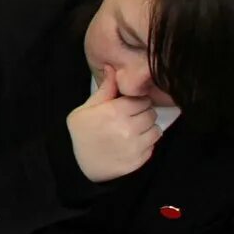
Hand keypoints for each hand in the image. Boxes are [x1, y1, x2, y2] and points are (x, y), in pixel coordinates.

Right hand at [66, 66, 160, 183]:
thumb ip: (105, 90)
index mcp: (114, 112)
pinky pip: (153, 146)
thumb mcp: (85, 109)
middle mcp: (128, 128)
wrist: (78, 166)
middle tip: (130, 119)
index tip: (128, 107)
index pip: (142, 100)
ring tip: (132, 131)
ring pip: (156, 130)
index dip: (136, 102)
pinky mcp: (140, 160)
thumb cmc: (81, 134)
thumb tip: (113, 68)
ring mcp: (135, 145)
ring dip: (147, 129)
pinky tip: (131, 144)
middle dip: (142, 114)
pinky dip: (145, 144)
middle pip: (151, 114)